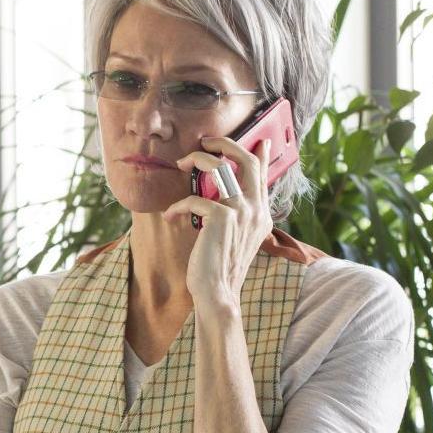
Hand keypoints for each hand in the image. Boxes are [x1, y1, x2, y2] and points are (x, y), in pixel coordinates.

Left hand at [163, 137, 273, 307]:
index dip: (261, 154)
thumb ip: (236, 213)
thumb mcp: (235, 236)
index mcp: (261, 214)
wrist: (218, 293)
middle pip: (246, 160)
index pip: (263, 175)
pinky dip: (178, 205)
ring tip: (181, 164)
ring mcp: (241, 212)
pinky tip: (169, 216)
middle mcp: (256, 209)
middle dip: (224, 143)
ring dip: (197, 160)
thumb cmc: (220, 266)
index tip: (260, 139)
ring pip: (220, 168)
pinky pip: (195, 198)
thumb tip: (226, 193)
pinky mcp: (222, 218)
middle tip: (206, 141)